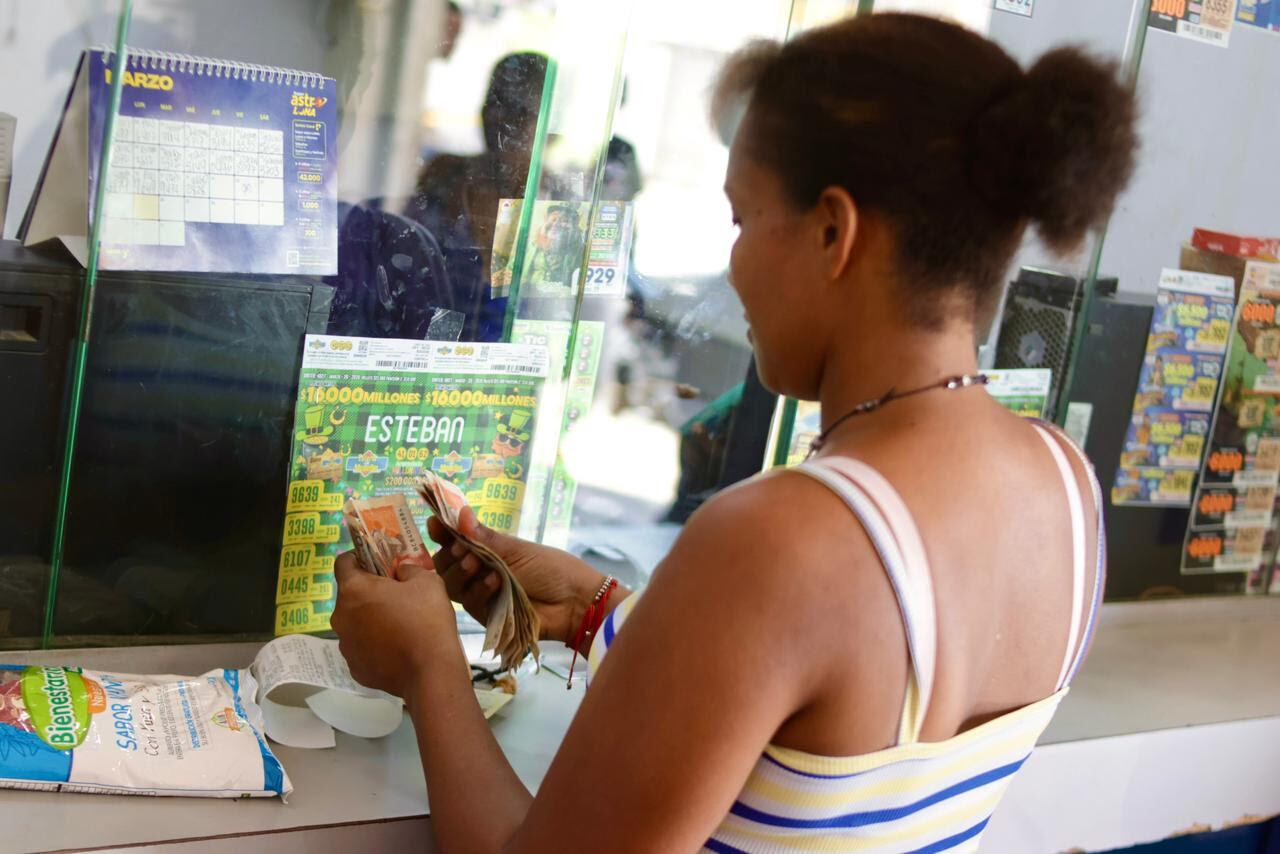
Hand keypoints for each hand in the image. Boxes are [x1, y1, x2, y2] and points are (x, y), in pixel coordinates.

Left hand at [331, 552, 465, 696]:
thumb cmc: (427, 619)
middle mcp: (341, 617)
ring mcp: (345, 646)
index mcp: (354, 590)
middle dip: (369, 592)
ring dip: (370, 619)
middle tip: (396, 595)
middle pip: (350, 595)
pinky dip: (374, 645)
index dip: (359, 557)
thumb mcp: (427, 581)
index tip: (377, 561)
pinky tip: (397, 649)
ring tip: (399, 626)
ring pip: (355, 623)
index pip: (343, 563)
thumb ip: (409, 569)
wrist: (430, 672)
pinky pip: (362, 648)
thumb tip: (401, 571)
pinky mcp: (355, 668)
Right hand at [428, 507, 610, 645]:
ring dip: (462, 571)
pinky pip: (469, 603)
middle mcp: (479, 572)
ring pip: (452, 585)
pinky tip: (494, 582)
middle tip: (462, 548)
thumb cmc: (552, 569)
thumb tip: (460, 513)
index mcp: (487, 551)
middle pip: (445, 565)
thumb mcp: (517, 549)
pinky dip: (478, 590)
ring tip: (478, 563)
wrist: (574, 601)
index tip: (434, 522)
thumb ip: (485, 537)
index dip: (442, 532)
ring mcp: (481, 595)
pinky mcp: (486, 616)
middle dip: (450, 554)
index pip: (454, 541)